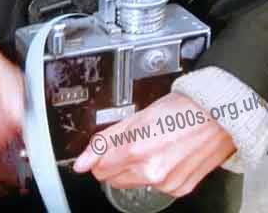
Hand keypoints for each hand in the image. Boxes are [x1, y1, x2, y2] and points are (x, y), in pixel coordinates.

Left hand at [74, 92, 235, 196]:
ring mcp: (166, 183)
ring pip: (131, 184)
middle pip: (113, 179)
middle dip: (115, 164)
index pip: (99, 169)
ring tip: (151, 147)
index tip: (105, 151)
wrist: (216, 116)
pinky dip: (153, 174)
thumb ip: (104, 141)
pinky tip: (165, 156)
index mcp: (137, 149)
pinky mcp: (178, 188)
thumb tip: (82, 163)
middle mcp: (151, 171)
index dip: (100, 158)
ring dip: (134, 169)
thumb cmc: (180, 109)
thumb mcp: (136, 117)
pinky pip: (153, 187)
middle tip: (132, 144)